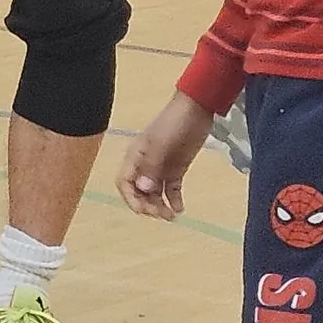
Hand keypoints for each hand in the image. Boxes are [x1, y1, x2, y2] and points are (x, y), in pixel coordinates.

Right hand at [117, 93, 213, 221]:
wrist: (198, 107)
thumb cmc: (175, 122)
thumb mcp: (161, 145)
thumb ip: (151, 167)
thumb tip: (143, 188)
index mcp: (135, 157)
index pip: (124, 183)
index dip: (131, 199)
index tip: (144, 210)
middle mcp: (145, 164)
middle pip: (139, 192)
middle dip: (148, 205)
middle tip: (162, 214)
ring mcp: (161, 167)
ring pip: (155, 193)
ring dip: (160, 205)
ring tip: (172, 215)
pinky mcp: (176, 168)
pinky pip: (171, 189)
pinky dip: (174, 199)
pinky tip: (179, 208)